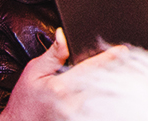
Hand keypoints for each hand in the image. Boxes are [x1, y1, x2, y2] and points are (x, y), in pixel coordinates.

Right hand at [0, 28, 128, 120]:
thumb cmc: (24, 100)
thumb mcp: (34, 71)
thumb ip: (52, 54)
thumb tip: (62, 35)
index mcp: (61, 87)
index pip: (90, 68)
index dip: (108, 58)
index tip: (122, 51)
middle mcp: (72, 103)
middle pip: (100, 83)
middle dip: (111, 71)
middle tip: (122, 61)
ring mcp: (77, 114)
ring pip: (101, 96)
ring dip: (109, 85)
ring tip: (117, 74)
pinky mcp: (79, 120)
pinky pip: (96, 108)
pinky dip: (102, 98)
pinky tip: (104, 91)